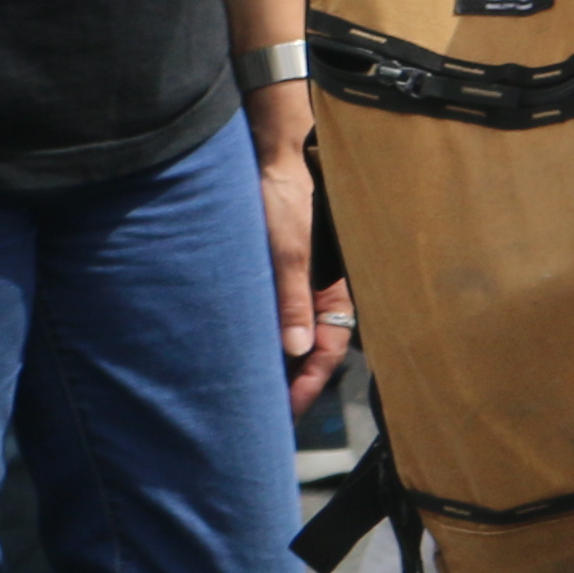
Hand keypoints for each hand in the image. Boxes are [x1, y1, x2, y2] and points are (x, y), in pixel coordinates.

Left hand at [257, 110, 347, 405]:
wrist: (269, 160)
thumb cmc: (287, 202)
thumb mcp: (290, 253)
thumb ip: (294, 300)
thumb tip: (297, 350)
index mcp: (335, 295)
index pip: (327, 354)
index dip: (308, 385)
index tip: (286, 411)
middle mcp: (318, 297)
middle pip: (309, 353)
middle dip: (290, 383)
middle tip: (261, 412)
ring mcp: (296, 288)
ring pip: (289, 338)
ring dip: (273, 363)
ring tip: (247, 391)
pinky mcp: (274, 277)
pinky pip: (270, 317)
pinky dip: (259, 339)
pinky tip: (238, 353)